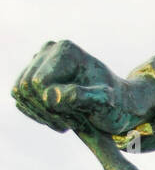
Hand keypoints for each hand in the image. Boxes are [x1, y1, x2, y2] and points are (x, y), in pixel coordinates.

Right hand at [12, 39, 154, 136]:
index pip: (38, 84)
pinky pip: (21, 99)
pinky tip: (59, 116)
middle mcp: (49, 49)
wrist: (118, 105)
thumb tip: (51, 95)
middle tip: (73, 120)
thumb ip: (81, 98)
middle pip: (26, 88)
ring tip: (68, 119)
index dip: (54, 105)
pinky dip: (38, 114)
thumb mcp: (105, 105)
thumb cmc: (114, 105)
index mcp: (66, 51)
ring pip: (20, 94)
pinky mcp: (34, 74)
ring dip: (43, 115)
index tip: (79, 114)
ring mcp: (40, 61)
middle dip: (47, 111)